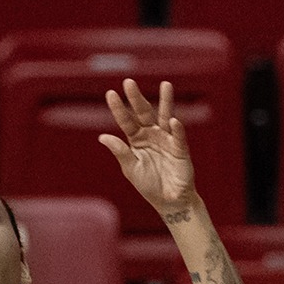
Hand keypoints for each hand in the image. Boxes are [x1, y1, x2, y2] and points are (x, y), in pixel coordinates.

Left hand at [100, 78, 197, 220]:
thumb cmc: (149, 185)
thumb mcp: (131, 169)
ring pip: (165, 116)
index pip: (126, 121)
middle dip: (137, 98)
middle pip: (143, 113)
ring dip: (165, 101)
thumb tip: (102, 136)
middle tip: (129, 82)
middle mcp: (152, 135)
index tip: (110, 93)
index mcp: (136, 140)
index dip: (118, 108)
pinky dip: (177, 130)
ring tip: (166, 84)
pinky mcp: (181, 149)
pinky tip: (172, 121)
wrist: (169, 201)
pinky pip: (178, 137)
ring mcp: (167, 140)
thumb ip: (120, 152)